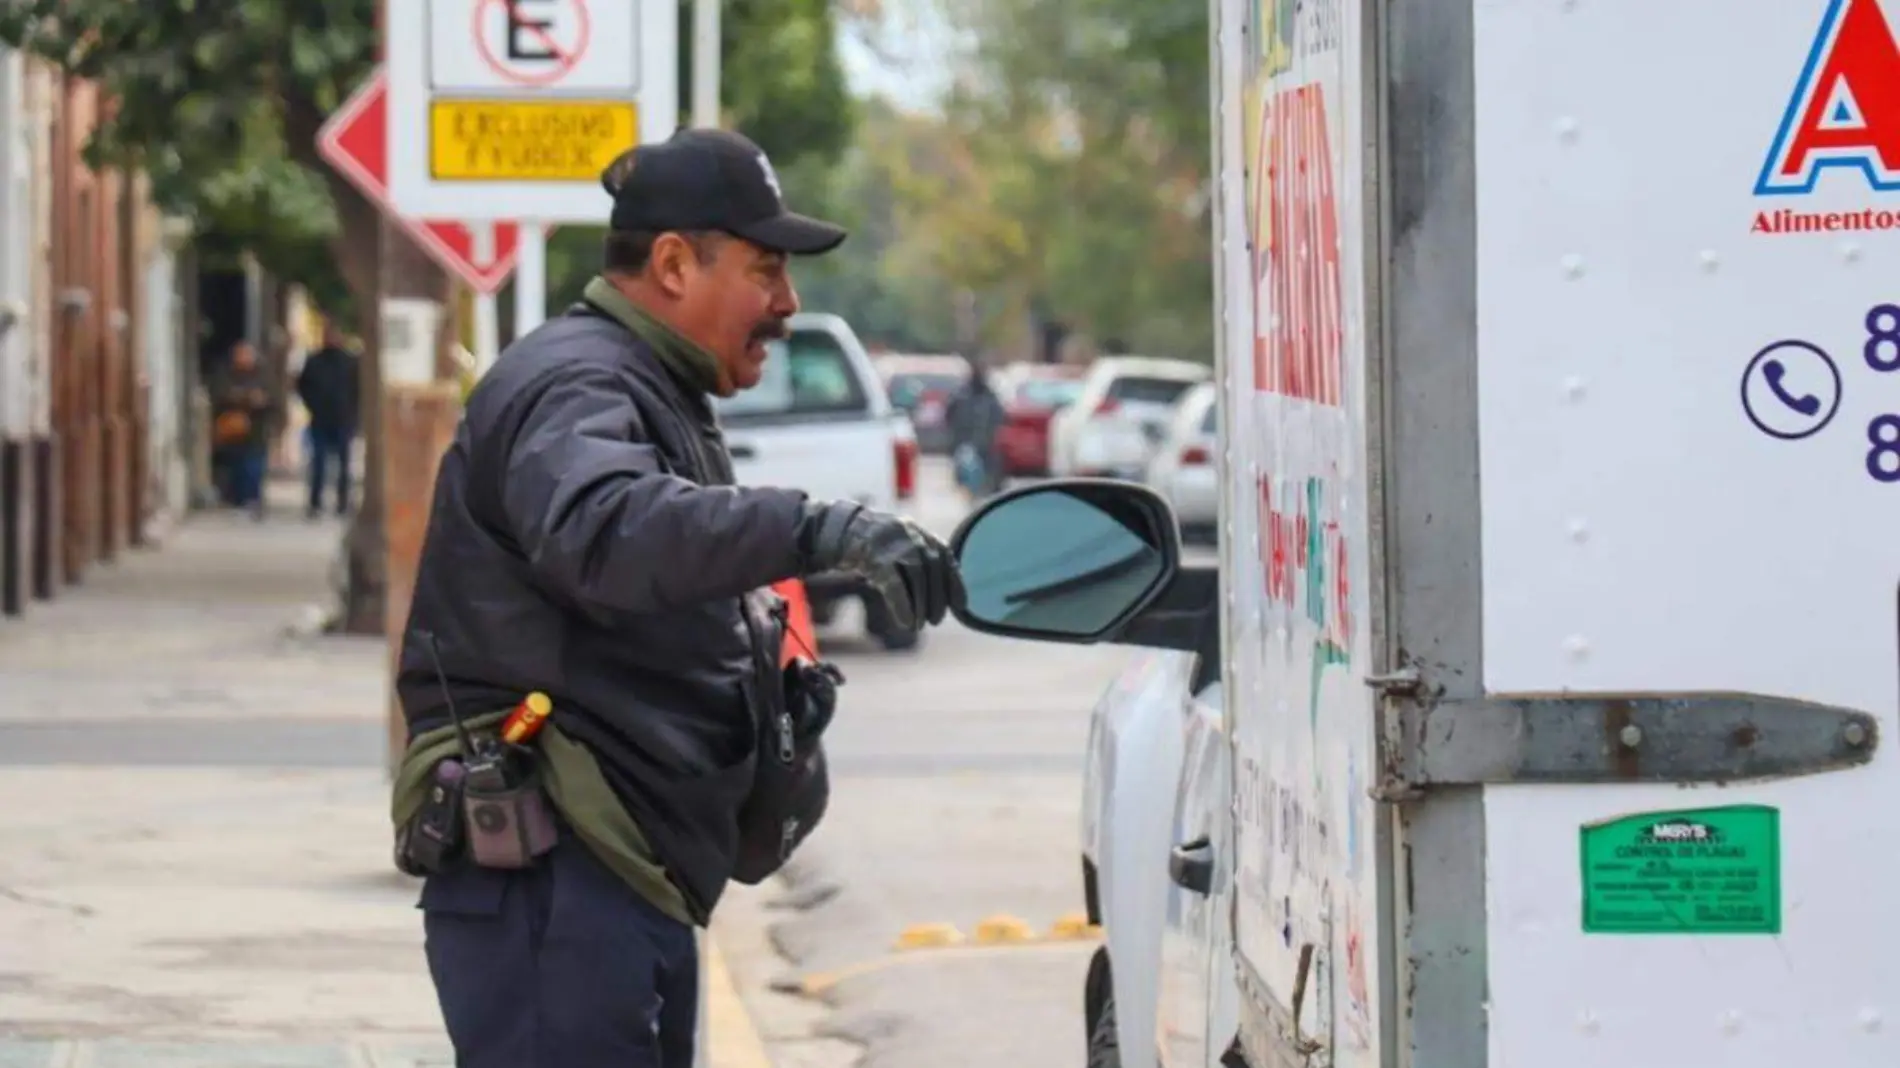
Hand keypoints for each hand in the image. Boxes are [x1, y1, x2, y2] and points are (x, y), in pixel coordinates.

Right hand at [796, 501, 962, 629]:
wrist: (839, 531)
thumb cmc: (874, 548)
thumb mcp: (901, 550)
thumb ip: (922, 565)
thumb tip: (946, 598)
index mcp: (919, 533)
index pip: (946, 557)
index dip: (955, 583)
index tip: (961, 606)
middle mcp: (910, 533)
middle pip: (933, 568)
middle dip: (938, 598)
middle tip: (936, 621)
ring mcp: (892, 542)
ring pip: (916, 575)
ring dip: (922, 604)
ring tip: (919, 625)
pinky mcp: (873, 556)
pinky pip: (894, 584)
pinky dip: (902, 606)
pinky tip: (906, 623)